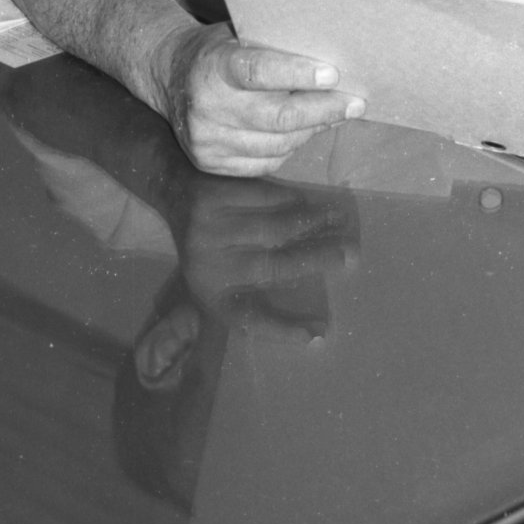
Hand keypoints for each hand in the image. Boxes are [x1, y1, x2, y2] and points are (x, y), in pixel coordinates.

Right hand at [155, 22, 364, 176]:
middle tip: (355, 102)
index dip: (299, 74)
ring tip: (335, 114)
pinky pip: (266, 161)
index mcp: (213, 65)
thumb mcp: (240, 33)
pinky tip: (305, 131)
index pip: (259, 72)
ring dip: (313, 129)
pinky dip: (292, 147)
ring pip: (278, 144)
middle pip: (277, 117)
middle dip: (323, 110)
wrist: (168, 74)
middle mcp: (206, 105)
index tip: (334, 74)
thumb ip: (276, 45)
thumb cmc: (216, 50)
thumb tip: (334, 59)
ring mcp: (206, 139)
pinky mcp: (209, 163)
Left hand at [175, 178, 360, 332]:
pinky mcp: (213, 196)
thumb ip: (254, 293)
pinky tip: (312, 201)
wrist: (173, 190)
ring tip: (340, 221)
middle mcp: (208, 265)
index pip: (248, 319)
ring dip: (313, 223)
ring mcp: (208, 228)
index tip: (318, 333)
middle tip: (350, 255)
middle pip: (272, 266)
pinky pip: (264, 197)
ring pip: (274, 227)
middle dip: (317, 259)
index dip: (282, 329)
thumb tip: (315, 327)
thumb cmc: (210, 242)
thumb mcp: (221, 274)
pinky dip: (294, 199)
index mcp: (211, 293)